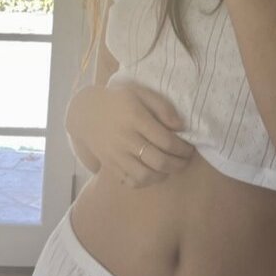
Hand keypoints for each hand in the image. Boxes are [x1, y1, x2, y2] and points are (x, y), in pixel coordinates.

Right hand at [66, 81, 195, 187]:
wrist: (86, 112)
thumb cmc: (119, 100)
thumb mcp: (140, 93)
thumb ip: (162, 107)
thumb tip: (180, 127)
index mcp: (135, 118)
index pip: (166, 141)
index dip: (183, 148)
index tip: (189, 148)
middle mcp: (125, 139)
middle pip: (159, 161)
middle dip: (178, 164)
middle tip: (185, 161)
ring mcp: (116, 155)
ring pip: (145, 175)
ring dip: (163, 175)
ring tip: (170, 168)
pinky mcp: (110, 165)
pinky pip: (130, 181)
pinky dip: (145, 182)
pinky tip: (152, 173)